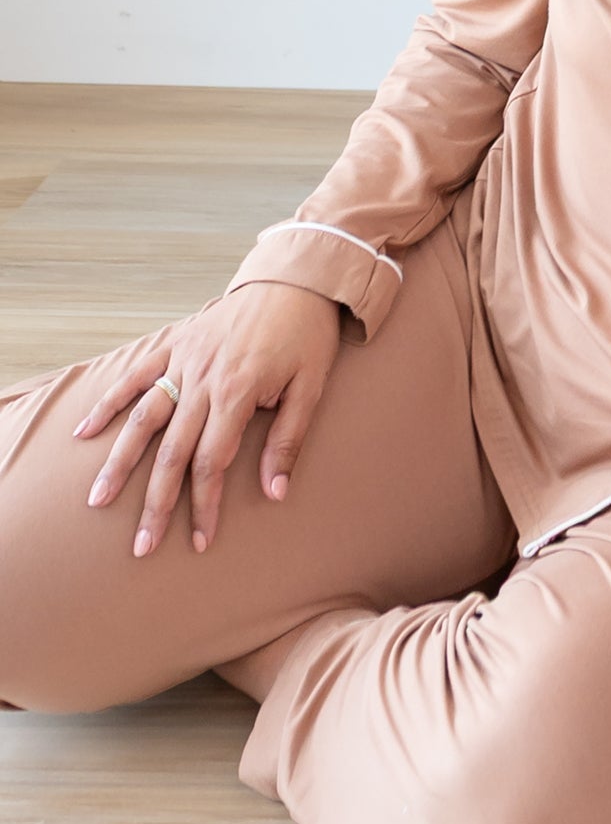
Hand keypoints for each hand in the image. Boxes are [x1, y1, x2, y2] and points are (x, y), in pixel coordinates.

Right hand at [75, 282, 342, 556]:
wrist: (298, 278)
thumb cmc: (308, 335)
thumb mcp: (312, 386)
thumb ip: (288, 439)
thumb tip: (276, 492)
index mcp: (238, 393)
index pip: (212, 463)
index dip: (205, 505)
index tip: (200, 540)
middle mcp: (203, 380)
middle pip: (171, 453)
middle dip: (156, 504)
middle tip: (142, 545)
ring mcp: (184, 361)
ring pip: (143, 420)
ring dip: (119, 462)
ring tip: (99, 500)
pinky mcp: (175, 343)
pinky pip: (135, 376)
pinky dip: (109, 403)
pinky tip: (86, 432)